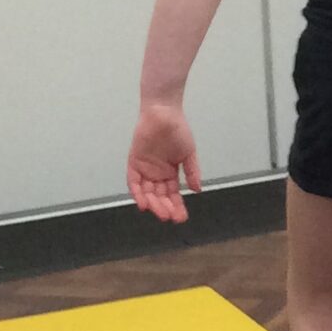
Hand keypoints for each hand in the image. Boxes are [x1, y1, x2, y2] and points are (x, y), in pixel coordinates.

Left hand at [127, 101, 201, 222]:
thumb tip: (197, 189)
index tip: (182, 217)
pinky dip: (138, 193)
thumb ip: (192, 172)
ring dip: (153, 204)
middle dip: (165, 208)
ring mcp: (144, 169)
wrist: (164, 112)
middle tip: (171, 217)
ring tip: (161, 213)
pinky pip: (134, 182)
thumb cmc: (178, 129)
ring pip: (147, 192)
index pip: (173, 195)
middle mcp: (156, 174)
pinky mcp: (134, 162)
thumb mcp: (189, 153)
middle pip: (160, 196)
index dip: (177, 206)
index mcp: (170, 172)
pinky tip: (144, 203)